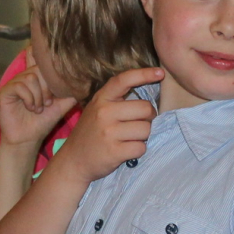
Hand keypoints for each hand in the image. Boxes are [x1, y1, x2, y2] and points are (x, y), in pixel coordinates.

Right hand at [0, 56, 77, 148]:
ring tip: (38, 109)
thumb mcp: (61, 105)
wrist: (28, 139)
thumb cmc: (43, 122)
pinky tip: (30, 108)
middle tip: (48, 103)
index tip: (54, 93)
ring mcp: (14, 83)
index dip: (49, 71)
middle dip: (47, 88)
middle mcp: (24, 78)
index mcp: (37, 78)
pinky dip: (28, 98)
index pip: (42, 61)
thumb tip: (84, 81)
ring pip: (30, 77)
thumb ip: (70, 92)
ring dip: (38, 95)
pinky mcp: (5, 92)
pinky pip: (19, 86)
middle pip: (39, 68)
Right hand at [49, 67, 164, 183]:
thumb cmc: (90, 133)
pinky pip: (141, 148)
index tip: (160, 73)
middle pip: (145, 109)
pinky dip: (138, 150)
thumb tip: (149, 98)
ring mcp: (109, 132)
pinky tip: (126, 151)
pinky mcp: (114, 151)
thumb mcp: (96, 110)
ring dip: (143, 137)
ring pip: (146, 130)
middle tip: (137, 125)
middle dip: (147, 119)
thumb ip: (116, 101)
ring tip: (129, 139)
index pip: (124, 80)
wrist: (73, 161)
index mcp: (101, 99)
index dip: (144, 74)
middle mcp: (104, 112)